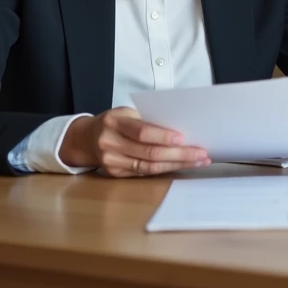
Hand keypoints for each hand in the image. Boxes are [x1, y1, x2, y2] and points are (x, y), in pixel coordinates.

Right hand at [59, 107, 210, 176]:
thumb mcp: (126, 113)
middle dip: (179, 154)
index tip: (184, 138)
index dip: (163, 136)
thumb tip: (182, 128)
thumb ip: (148, 120)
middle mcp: (110, 143)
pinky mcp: (116, 174)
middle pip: (149, 153)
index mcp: (114, 122)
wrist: (85, 139)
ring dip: (177, 164)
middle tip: (201, 153)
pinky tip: (182, 166)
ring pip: (149, 166)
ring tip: (199, 161)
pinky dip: (166, 169)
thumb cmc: (114, 121)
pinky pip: (145, 173)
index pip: (141, 132)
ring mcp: (111, 162)